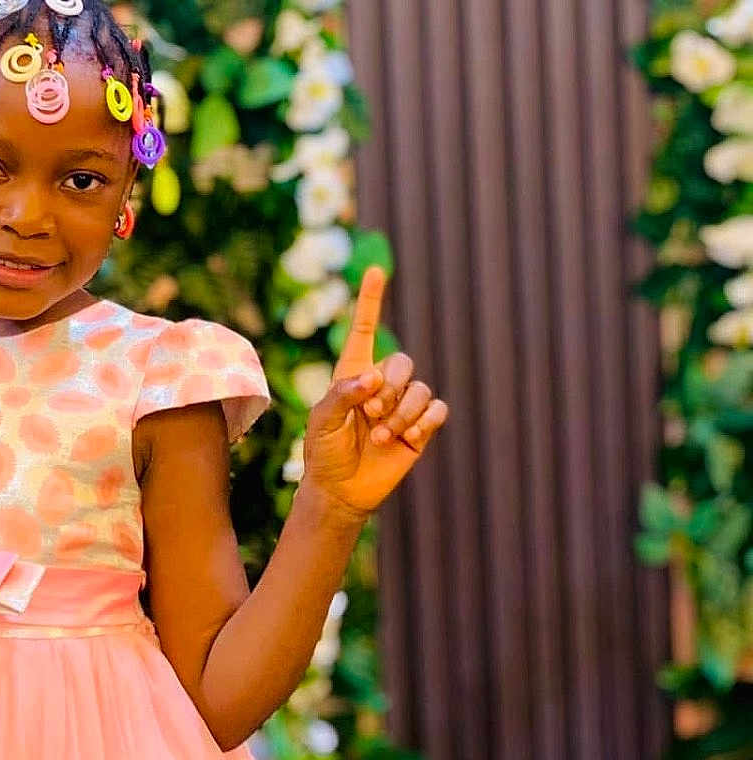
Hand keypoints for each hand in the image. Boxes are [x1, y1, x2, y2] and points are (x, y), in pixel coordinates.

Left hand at [301, 266, 448, 518]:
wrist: (342, 490)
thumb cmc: (324, 452)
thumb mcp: (322, 422)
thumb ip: (342, 396)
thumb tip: (373, 378)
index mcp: (352, 373)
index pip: (364, 329)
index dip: (371, 300)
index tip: (377, 269)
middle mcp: (380, 383)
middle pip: (403, 362)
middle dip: (389, 390)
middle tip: (370, 415)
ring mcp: (402, 405)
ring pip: (421, 389)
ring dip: (403, 413)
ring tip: (382, 436)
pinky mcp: (421, 427)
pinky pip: (438, 410)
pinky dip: (424, 423)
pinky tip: (406, 440)